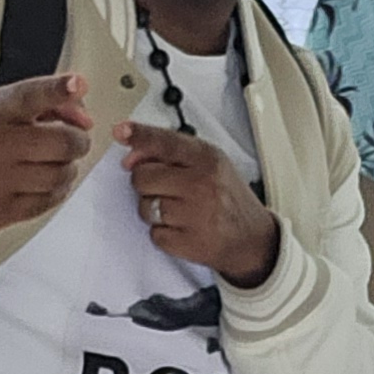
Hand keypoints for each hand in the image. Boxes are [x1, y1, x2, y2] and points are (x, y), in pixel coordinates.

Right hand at [0, 73, 92, 238]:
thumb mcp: (3, 109)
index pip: (28, 96)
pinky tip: (44, 181)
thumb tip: (85, 119)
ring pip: (61, 173)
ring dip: (68, 167)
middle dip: (79, 140)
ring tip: (54, 162)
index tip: (77, 83)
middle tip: (74, 140)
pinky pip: (52, 199)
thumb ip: (47, 103)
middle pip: (61, 141)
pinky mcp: (3, 210)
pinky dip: (58, 189)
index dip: (56, 89)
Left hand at [120, 123, 278, 284]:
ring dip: (154, 210)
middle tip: (166, 189)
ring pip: (145, 207)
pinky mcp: (189, 242)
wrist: (252, 238)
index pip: (165, 142)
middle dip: (147, 184)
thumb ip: (172, 154)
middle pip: (143, 177)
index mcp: (208, 159)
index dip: (139, 135)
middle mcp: (202, 184)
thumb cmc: (226, 198)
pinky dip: (163, 233)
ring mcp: (196, 214)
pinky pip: (154, 234)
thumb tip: (131, 156)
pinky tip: (182, 228)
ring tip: (179, 211)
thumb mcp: (210, 164)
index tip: (121, 131)